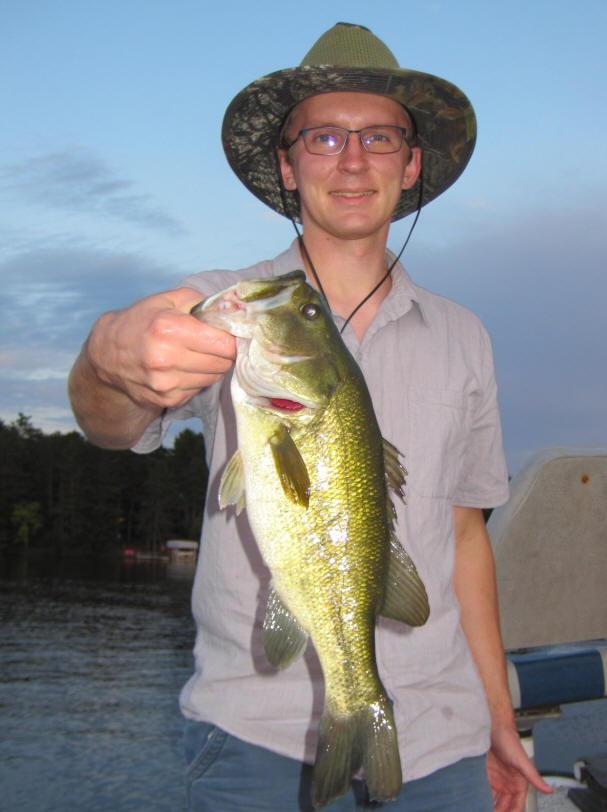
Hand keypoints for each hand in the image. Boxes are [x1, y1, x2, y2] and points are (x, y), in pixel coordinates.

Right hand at [87, 287, 236, 409]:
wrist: (107, 354)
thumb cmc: (141, 322)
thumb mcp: (166, 300)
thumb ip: (200, 301)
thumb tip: (230, 310)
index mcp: (168, 329)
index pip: (223, 343)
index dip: (231, 338)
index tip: (228, 335)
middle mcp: (166, 358)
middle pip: (222, 362)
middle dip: (224, 353)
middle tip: (215, 344)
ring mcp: (166, 383)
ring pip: (213, 377)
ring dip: (212, 367)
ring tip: (197, 355)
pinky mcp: (167, 400)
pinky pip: (199, 388)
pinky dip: (198, 379)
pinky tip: (184, 368)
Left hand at [487, 725, 552, 811]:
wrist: (492, 727)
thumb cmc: (509, 740)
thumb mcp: (522, 761)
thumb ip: (534, 777)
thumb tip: (549, 790)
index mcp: (519, 784)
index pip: (517, 806)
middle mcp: (508, 784)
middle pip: (504, 806)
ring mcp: (496, 780)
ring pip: (493, 800)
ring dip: (489, 806)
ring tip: (481, 809)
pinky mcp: (486, 774)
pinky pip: (483, 790)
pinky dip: (481, 797)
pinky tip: (476, 801)